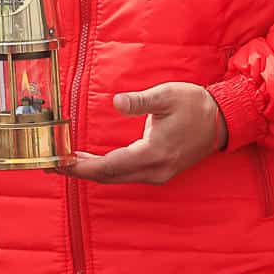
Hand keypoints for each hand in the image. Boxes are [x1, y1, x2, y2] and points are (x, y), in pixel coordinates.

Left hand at [59, 83, 227, 184]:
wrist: (223, 120)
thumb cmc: (195, 105)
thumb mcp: (167, 95)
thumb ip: (140, 101)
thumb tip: (117, 101)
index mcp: (154, 153)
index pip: (109, 165)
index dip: (82, 166)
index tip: (59, 163)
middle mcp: (154, 170)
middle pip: (108, 176)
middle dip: (78, 171)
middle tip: (50, 164)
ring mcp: (158, 173)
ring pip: (116, 178)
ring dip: (90, 172)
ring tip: (64, 162)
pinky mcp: (159, 171)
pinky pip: (125, 175)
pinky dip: (105, 170)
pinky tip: (90, 162)